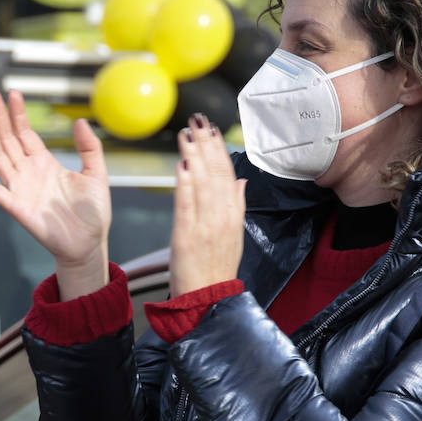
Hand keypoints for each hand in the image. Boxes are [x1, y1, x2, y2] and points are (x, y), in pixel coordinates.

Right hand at [0, 89, 111, 298]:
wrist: (89, 244)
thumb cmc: (93, 213)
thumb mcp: (96, 174)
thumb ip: (89, 148)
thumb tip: (80, 121)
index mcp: (45, 164)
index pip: (26, 133)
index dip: (18, 113)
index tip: (12, 93)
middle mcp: (29, 173)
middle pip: (8, 139)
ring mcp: (21, 189)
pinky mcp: (17, 208)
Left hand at [170, 114, 246, 295]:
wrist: (208, 299)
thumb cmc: (216, 269)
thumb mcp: (234, 235)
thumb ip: (235, 205)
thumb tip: (239, 181)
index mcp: (232, 215)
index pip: (226, 174)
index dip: (218, 150)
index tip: (211, 129)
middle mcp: (222, 217)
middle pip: (215, 173)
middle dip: (205, 144)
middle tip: (197, 121)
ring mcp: (206, 226)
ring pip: (202, 184)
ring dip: (194, 156)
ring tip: (187, 134)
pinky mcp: (187, 236)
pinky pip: (187, 206)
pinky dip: (185, 185)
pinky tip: (182, 166)